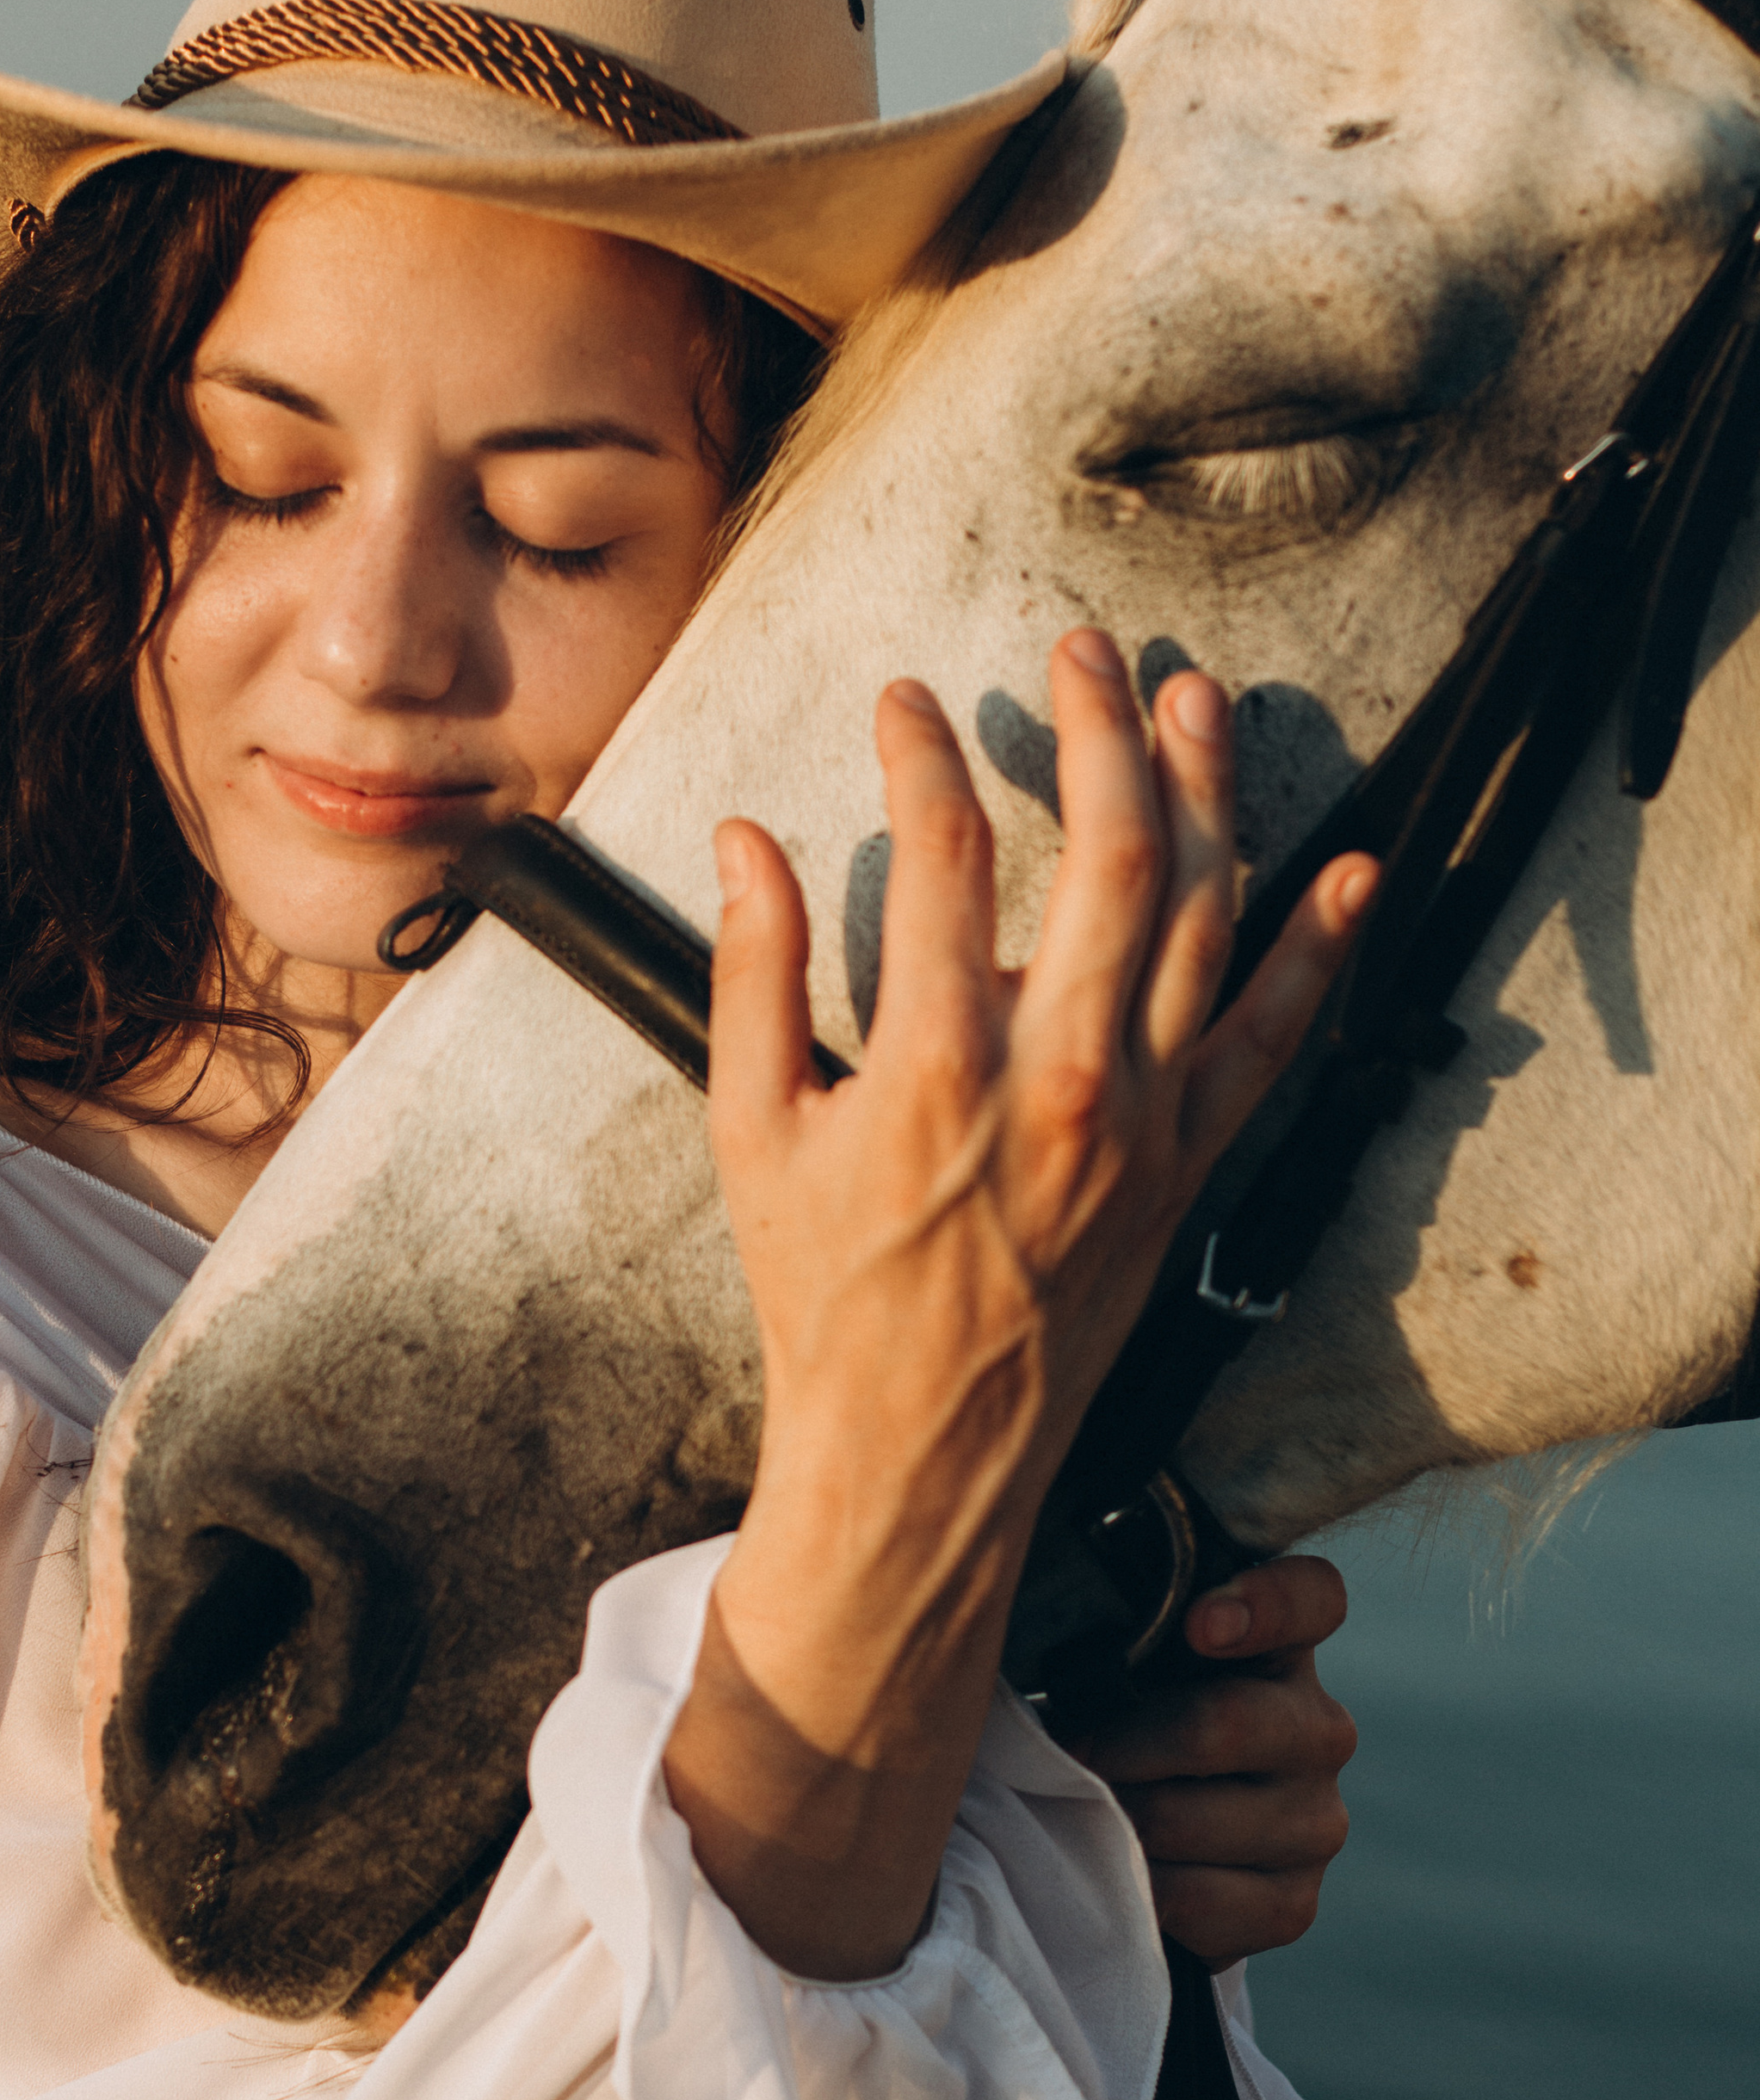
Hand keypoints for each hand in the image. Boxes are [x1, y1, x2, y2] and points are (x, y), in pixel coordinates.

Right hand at [663, 637, 1376, 1980]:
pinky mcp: (1189, 1164)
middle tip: (1082, 648)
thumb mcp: (752, 1131)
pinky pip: (1274, 1038)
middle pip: (1111, 850)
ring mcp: (1141, 1119)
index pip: (945, 852)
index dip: (926, 754)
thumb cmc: (825, 1297)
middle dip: (1099, 725)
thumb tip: (745, 839)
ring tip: (1192, 698)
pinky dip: (1321, 951)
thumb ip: (754, 973)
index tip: (907, 702)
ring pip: (1205, 915)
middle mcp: (1058, 1076)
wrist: (921, 1451)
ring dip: (1209, 791)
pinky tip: (1353, 870)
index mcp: (933, 1062)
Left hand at [1055, 1557, 1356, 1966]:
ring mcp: (1316, 1821)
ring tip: (1086, 1810)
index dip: (1265, 1604)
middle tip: (1067, 1752)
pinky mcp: (1292, 1904)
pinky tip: (1120, 1870)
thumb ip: (1117, 1634)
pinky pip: (1191, 1898)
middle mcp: (1319, 1728)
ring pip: (1186, 1818)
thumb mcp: (1126, 1664)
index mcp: (1280, 1647)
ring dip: (1116, 1818)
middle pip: (1223, 1724)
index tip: (1198, 1624)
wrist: (1153, 1844)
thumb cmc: (1128, 1723)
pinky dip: (1135, 1887)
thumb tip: (1059, 1644)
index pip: (1313, 1598)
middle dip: (1120, 1743)